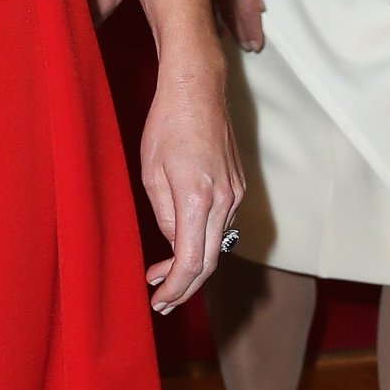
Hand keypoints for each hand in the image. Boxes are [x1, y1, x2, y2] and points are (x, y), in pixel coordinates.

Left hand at [140, 48, 243, 312]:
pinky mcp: (238, 186)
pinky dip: (203, 241)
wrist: (198, 88)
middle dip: (185, 288)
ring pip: (217, 245)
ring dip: (192, 265)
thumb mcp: (151, 172)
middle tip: (162, 301)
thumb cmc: (166, 124)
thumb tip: (174, 244)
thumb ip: (164, 214)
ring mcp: (236, 194)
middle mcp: (225, 201)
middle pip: (209, 262)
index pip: (190, 262)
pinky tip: (182, 244)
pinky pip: (222, 224)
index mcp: (198, 199)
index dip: (175, 288)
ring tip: (163, 277)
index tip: (157, 300)